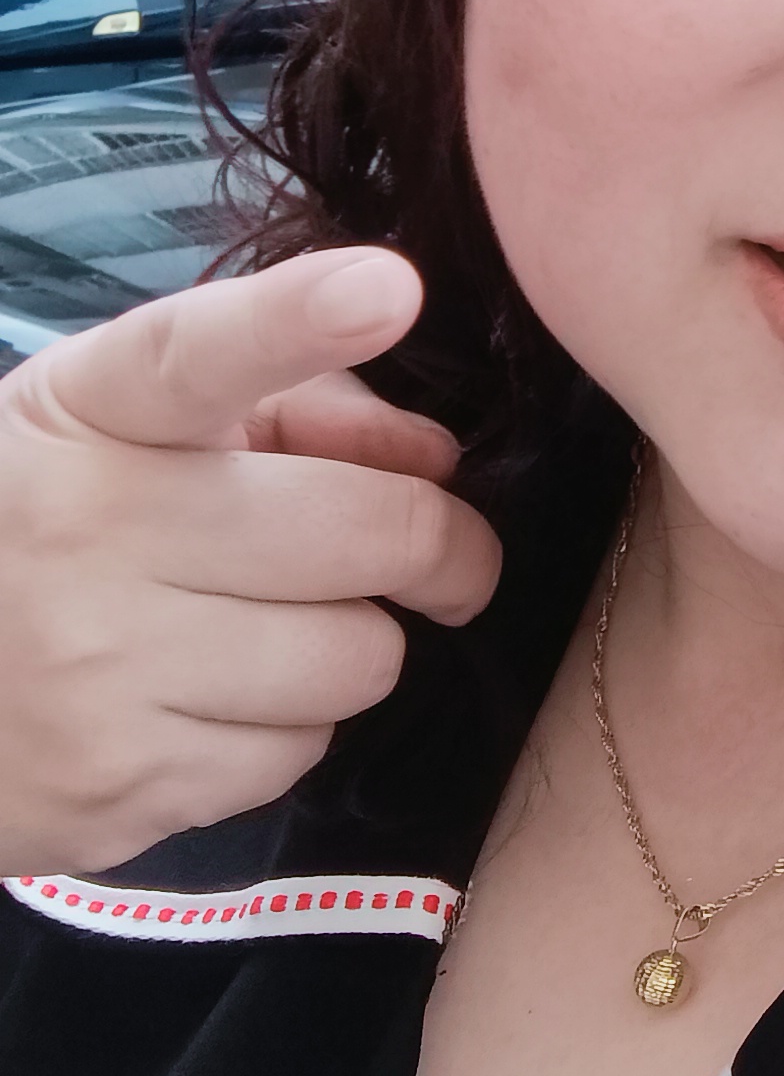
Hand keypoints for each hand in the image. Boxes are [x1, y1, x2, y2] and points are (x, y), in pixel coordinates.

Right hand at [0, 247, 501, 877]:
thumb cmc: (49, 527)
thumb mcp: (135, 425)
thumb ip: (298, 405)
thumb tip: (437, 462)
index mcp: (92, 410)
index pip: (200, 353)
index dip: (299, 318)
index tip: (387, 289)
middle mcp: (89, 529)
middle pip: (374, 534)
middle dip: (441, 546)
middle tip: (435, 556)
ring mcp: (100, 668)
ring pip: (362, 658)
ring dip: (350, 643)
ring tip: (273, 629)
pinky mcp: (121, 786)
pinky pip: (300, 753)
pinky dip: (285, 729)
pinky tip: (209, 702)